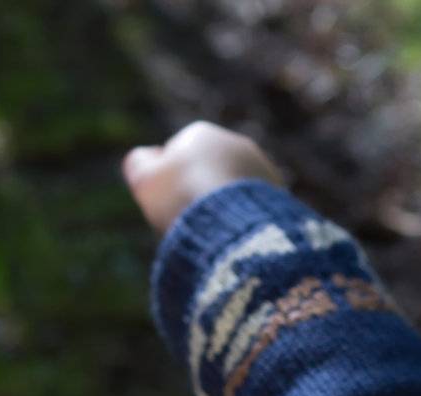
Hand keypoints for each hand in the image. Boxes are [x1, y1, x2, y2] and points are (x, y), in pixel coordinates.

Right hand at [121, 120, 286, 235]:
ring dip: (224, 208)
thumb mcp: (145, 179)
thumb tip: (145, 159)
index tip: (166, 204)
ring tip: (214, 232)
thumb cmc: (181, 197)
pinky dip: (244, 222)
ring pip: (234, 191)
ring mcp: (262, 169)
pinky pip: (254, 210)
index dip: (168, 182)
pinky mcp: (281, 196)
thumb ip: (138, 164)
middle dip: (199, 193)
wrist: (233, 223)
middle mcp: (237, 144)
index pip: (177, 155)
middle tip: (189, 222)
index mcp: (201, 134)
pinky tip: (236, 237)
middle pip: (209, 172)